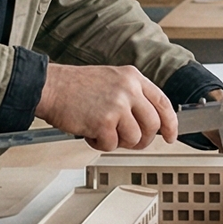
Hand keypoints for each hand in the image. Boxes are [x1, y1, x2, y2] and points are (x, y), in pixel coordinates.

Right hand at [34, 64, 175, 150]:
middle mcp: (128, 90)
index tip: (171, 135)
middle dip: (143, 139)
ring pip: (134, 138)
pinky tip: (90, 132)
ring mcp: (117, 105)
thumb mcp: (112, 80)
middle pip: (153, 125)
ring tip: (102, 131)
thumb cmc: (75, 86)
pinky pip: (111, 145)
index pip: (163, 103)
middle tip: (130, 142)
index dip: (171, 123)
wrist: (50, 87)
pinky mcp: (104, 122)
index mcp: (133, 78)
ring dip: (118, 142)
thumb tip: (149, 121)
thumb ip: (132, 96)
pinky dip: (100, 144)